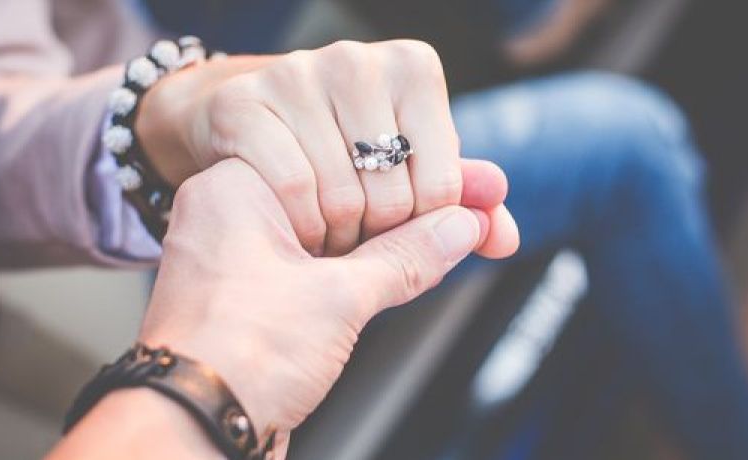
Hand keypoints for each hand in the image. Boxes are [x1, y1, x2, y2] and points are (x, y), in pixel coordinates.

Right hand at [136, 40, 484, 256]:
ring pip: (342, 199)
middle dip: (378, 237)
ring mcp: (296, 74)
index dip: (421, 229)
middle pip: (393, 198)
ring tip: (329, 231)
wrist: (246, 118)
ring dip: (336, 238)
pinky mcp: (243, 103)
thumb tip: (504, 238)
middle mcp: (357, 60)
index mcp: (413, 67)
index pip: (443, 188)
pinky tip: (295, 223)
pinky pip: (292, 191)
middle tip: (359, 235)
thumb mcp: (411, 166)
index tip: (398, 226)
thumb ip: (462, 201)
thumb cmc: (344, 144)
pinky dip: (297, 225)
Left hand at [136, 158, 509, 435]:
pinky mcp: (262, 303)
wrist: (190, 430)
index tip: (473, 185)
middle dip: (422, 204)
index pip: (345, 156)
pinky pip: (328, 272)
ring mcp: (248, 261)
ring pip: (344, 235)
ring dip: (404, 238)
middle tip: (485, 206)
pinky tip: (423, 264)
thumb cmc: (232, 359)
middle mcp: (239, 216)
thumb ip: (406, 256)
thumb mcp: (339, 297)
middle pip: (352, 194)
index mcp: (240, 186)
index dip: (416, 170)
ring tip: (468, 231)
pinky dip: (374, 271)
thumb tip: (460, 226)